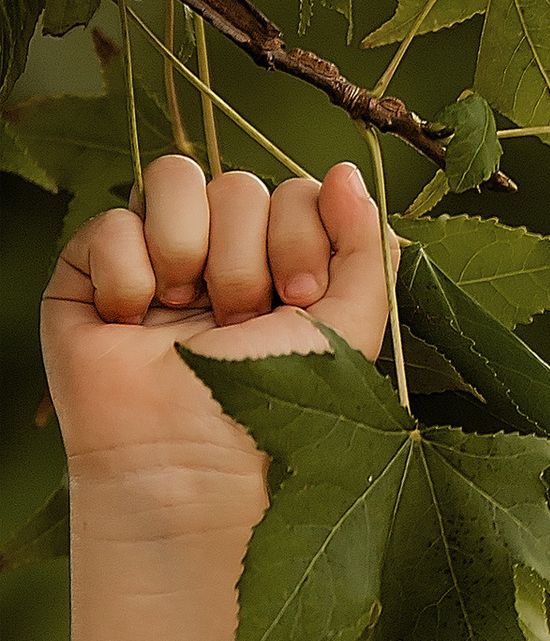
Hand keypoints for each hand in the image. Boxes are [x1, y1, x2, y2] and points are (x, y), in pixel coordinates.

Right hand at [39, 155, 391, 529]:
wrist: (188, 469)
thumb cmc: (274, 417)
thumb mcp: (348, 335)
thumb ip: (367, 253)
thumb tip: (347, 171)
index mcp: (281, 270)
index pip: (296, 192)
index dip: (302, 234)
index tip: (299, 300)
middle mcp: (219, 259)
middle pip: (239, 183)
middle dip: (246, 258)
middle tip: (240, 323)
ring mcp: (155, 260)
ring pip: (175, 177)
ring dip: (190, 248)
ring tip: (187, 313)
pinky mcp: (91, 272)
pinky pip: (112, 219)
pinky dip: (128, 274)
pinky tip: (131, 323)